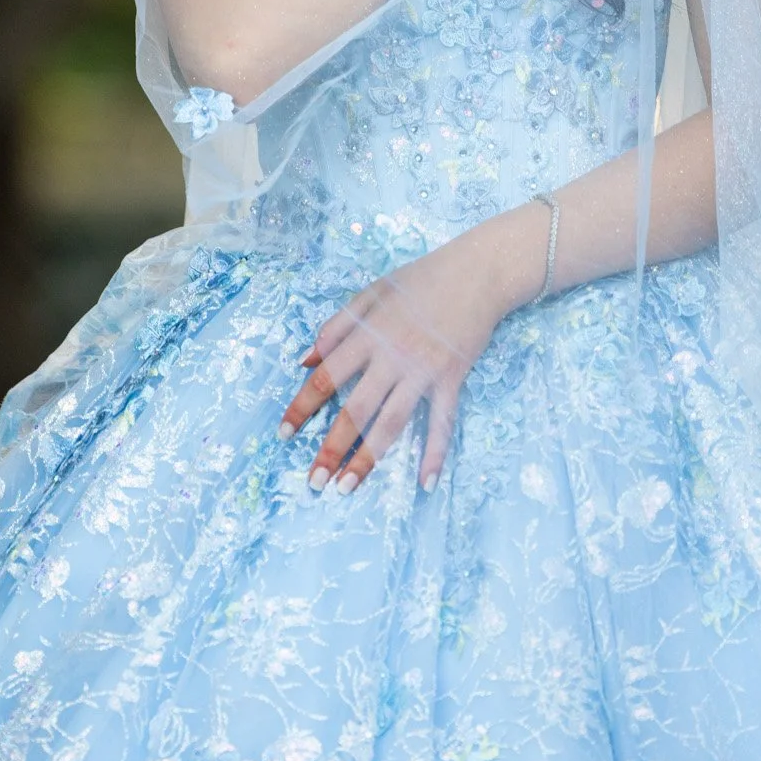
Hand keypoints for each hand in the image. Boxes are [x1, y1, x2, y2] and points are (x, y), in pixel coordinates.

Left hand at [277, 218, 538, 493]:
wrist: (476, 272)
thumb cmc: (421, 279)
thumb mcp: (372, 292)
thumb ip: (337, 326)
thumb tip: (305, 360)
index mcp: (368, 335)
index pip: (326, 378)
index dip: (302, 407)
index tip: (284, 434)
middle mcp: (391, 358)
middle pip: (355, 410)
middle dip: (331, 448)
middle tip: (313, 481)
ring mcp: (423, 371)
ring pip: (391, 423)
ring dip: (368, 459)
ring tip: (346, 488)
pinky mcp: (452, 379)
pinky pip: (442, 423)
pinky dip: (435, 453)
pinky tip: (425, 483)